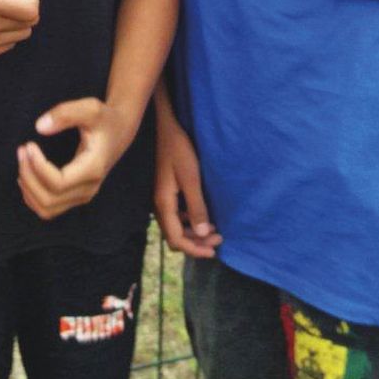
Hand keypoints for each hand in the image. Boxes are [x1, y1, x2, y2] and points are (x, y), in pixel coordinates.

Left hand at [16, 98, 137, 219]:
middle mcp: (89, 189)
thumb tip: (39, 127)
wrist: (119, 132)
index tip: (29, 144)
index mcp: (93, 169)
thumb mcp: (90, 107)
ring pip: (46, 208)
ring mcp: (83, 196)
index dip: (37, 167)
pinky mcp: (75, 197)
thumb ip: (65, 113)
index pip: (58, 183)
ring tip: (23, 161)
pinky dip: (32, 195)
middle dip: (28, 176)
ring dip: (28, 187)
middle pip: (48, 199)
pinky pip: (48, 208)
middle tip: (22, 150)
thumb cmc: (104, 119)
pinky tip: (27, 173)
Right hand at [153, 111, 220, 257]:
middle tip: (219, 240)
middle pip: (174, 236)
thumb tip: (203, 234)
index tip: (214, 250)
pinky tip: (202, 216)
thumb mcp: (191, 178)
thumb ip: (196, 206)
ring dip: (193, 233)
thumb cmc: (178, 150)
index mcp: (164, 204)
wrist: (164, 128)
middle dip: (196, 243)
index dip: (195, 249)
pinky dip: (189, 222)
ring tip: (214, 231)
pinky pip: (175, 216)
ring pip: (175, 227)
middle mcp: (159, 205)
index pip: (176, 239)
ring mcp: (161, 198)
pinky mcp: (165, 192)